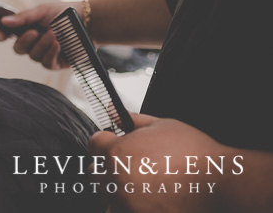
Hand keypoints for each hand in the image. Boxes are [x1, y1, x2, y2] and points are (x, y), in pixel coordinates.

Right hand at [0, 1, 81, 68]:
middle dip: (25, 41)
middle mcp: (34, 42)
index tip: (2, 36)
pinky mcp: (57, 63)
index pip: (9, 35)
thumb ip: (23, 18)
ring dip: (42, 45)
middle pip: (19, 49)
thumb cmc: (65, 13)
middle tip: (34, 32)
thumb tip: (4, 21)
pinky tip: (57, 45)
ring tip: (54, 35)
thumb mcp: (42, 11)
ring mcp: (45, 53)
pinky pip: (46, 63)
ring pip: (33, 56)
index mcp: (27, 28)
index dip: (3, 36)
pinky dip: (50, 54)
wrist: (88, 21)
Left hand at [88, 113, 228, 212]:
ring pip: (107, 193)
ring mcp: (126, 202)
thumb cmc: (194, 154)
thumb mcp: (161, 125)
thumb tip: (113, 111)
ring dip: (117, 187)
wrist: (220, 183)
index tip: (114, 143)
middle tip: (133, 163)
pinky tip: (143, 198)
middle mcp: (117, 179)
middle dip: (110, 164)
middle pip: (97, 170)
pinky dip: (126, 205)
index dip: (105, 141)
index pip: (93, 144)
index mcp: (118, 152)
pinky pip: (118, 210)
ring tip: (141, 182)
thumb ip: (132, 119)